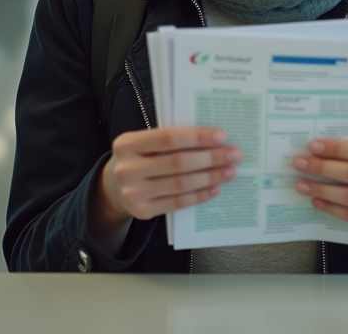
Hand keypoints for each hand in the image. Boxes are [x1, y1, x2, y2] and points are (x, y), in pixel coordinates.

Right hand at [100, 126, 241, 221]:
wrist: (113, 188)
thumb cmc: (139, 158)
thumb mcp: (145, 143)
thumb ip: (170, 139)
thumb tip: (213, 139)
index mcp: (127, 143)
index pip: (169, 138)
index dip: (198, 137)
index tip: (222, 136)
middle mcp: (127, 169)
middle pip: (178, 162)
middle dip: (211, 158)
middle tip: (234, 155)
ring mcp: (133, 192)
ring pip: (181, 184)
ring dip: (210, 177)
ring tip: (229, 172)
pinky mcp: (142, 211)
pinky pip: (177, 203)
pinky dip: (199, 195)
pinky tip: (214, 189)